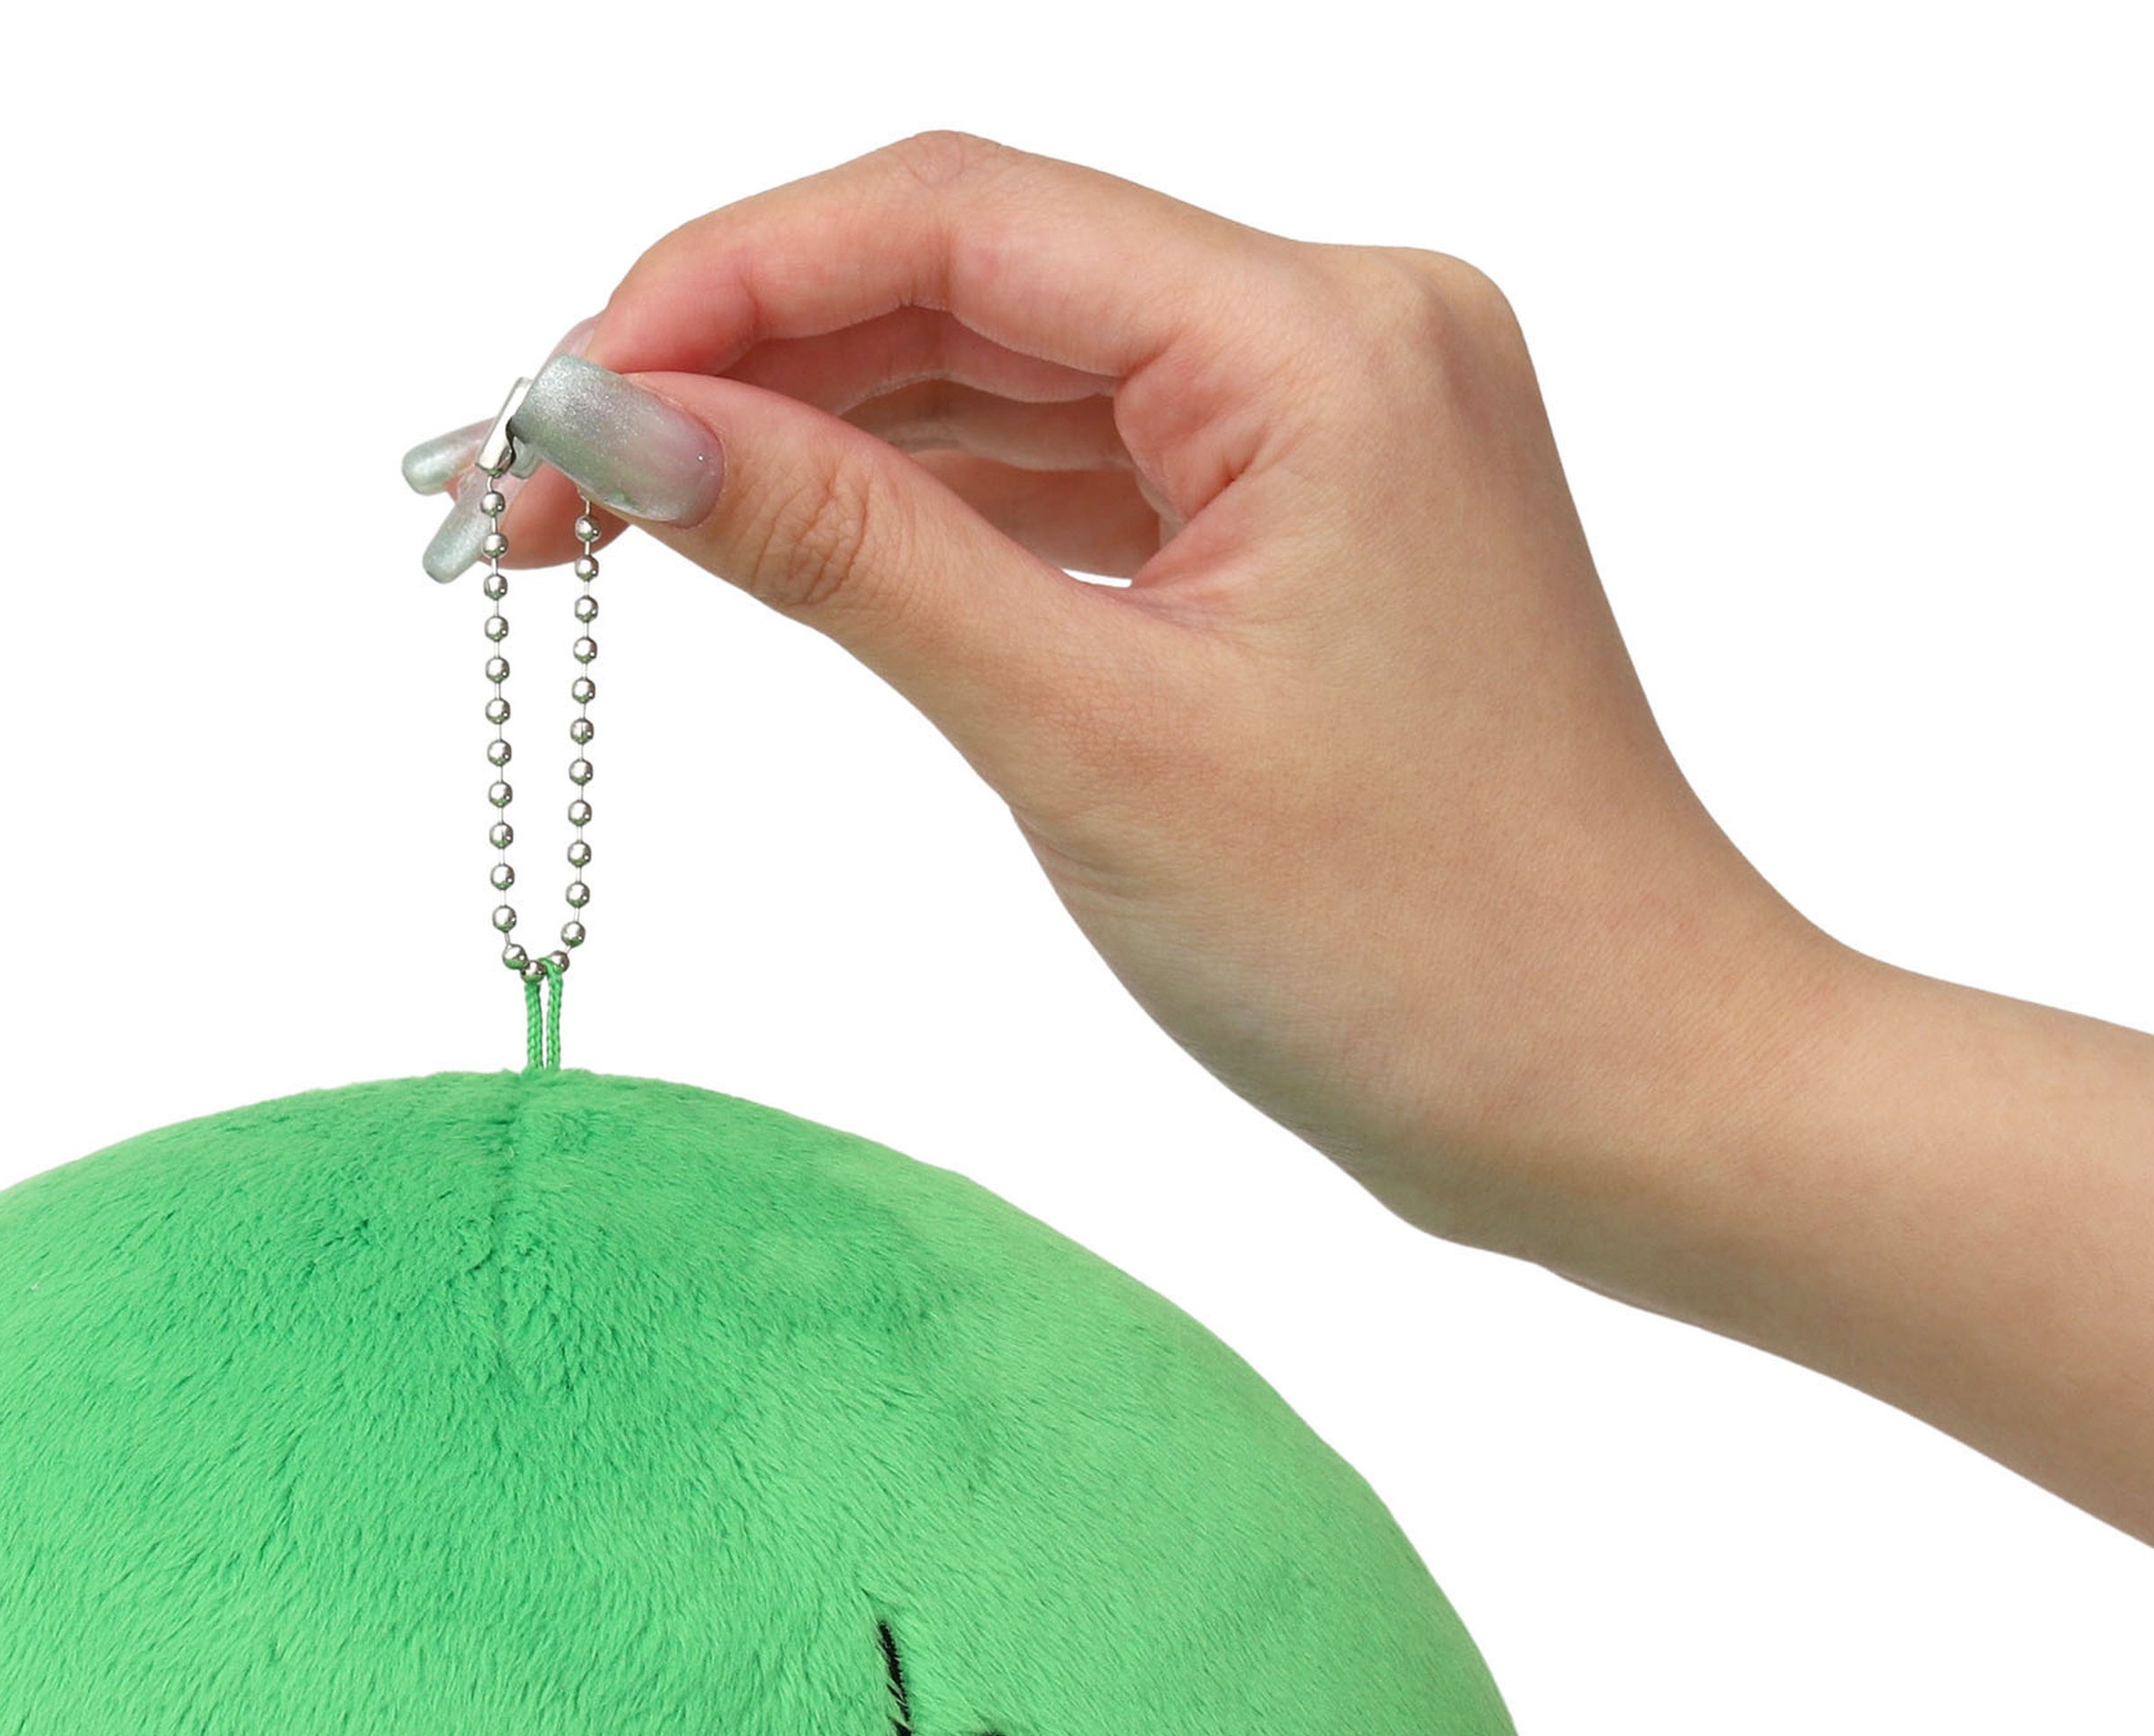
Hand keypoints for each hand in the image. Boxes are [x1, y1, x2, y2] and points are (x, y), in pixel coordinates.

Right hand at [420, 136, 2153, 1631]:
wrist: (1626, 1097)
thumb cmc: (1420, 949)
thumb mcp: (1090, 740)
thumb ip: (851, 556)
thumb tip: (627, 433)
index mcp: (1317, 337)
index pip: (952, 220)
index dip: (716, 284)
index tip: (543, 400)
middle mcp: (1337, 334)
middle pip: (967, 277)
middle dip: (733, 362)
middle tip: (528, 488)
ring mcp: (1329, 432)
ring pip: (1009, 379)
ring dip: (809, 436)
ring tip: (609, 528)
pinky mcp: (1308, 534)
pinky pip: (1075, 476)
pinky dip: (924, 510)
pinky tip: (782, 547)